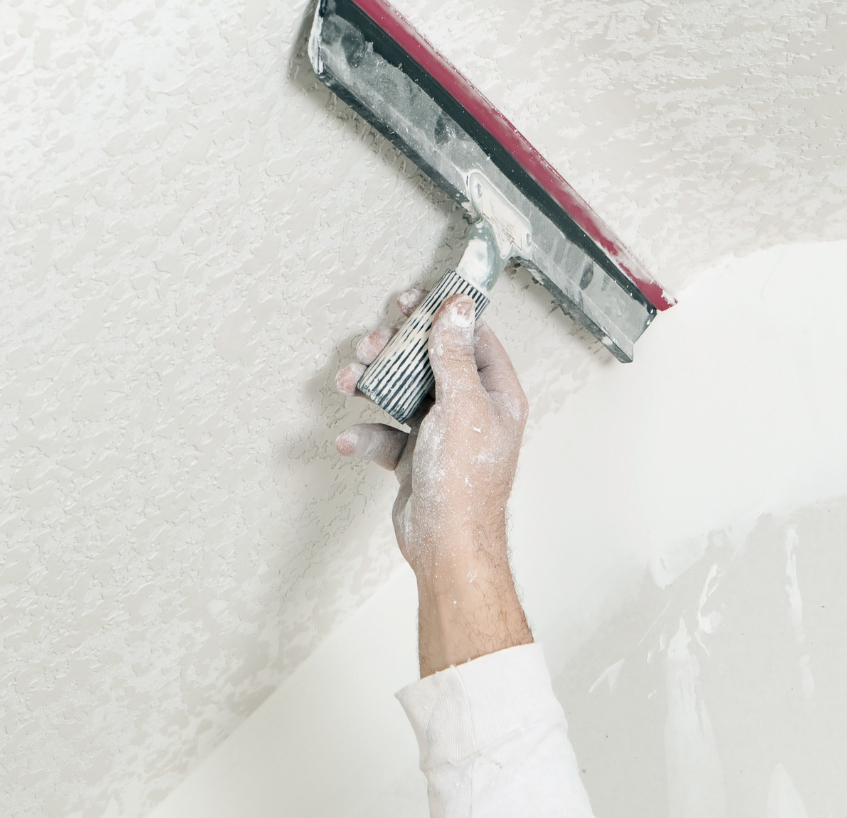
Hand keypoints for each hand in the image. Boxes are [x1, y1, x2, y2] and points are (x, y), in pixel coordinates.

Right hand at [335, 289, 533, 674]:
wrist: (445, 545)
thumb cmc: (464, 482)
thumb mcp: (461, 406)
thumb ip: (455, 355)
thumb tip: (457, 308)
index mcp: (495, 393)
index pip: (471, 337)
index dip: (441, 314)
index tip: (410, 300)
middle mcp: (472, 409)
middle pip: (431, 361)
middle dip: (395, 350)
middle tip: (370, 342)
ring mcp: (443, 433)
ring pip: (403, 394)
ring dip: (374, 385)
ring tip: (350, 379)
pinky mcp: (416, 458)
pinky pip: (387, 434)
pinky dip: (368, 434)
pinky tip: (351, 440)